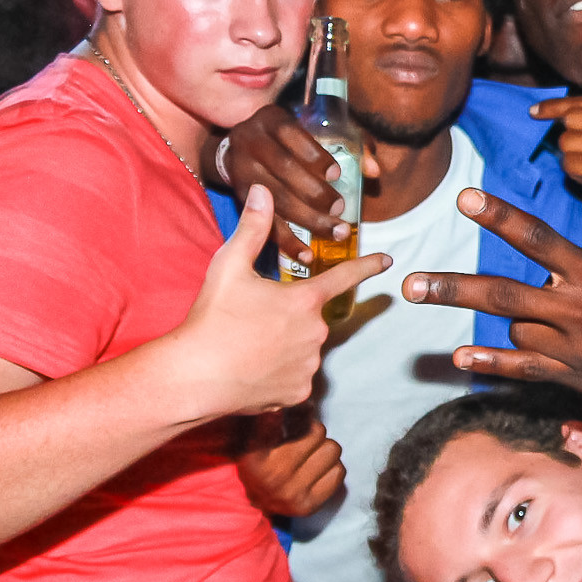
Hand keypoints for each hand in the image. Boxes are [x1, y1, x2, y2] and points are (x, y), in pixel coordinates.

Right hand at [167, 185, 390, 418]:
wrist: (194, 377)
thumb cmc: (212, 319)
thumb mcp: (229, 266)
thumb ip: (252, 228)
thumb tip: (263, 190)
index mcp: (304, 300)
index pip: (344, 277)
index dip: (366, 266)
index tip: (387, 260)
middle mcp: (315, 332)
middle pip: (310, 317)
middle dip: (287, 316)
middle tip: (251, 321)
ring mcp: (309, 365)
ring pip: (301, 348)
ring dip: (282, 345)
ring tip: (247, 346)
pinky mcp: (298, 391)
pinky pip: (294, 376)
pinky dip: (277, 372)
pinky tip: (252, 369)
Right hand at [221, 103, 381, 264]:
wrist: (241, 147)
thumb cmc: (292, 139)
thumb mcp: (318, 129)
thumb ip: (351, 144)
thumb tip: (374, 171)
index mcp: (271, 120)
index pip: (290, 134)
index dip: (313, 156)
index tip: (336, 174)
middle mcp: (251, 142)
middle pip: (283, 169)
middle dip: (314, 192)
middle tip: (340, 209)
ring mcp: (242, 171)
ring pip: (274, 198)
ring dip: (307, 220)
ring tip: (335, 232)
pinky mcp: (240, 198)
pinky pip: (262, 223)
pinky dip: (286, 242)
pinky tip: (307, 255)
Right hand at [235, 412, 343, 516]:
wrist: (258, 503)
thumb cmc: (261, 460)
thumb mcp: (255, 436)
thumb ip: (274, 417)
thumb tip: (310, 404)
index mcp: (253, 455)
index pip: (279, 420)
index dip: (296, 412)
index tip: (300, 408)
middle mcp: (272, 475)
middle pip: (317, 431)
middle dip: (314, 433)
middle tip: (305, 440)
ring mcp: (291, 492)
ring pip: (332, 450)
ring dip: (325, 450)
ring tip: (312, 457)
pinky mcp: (308, 505)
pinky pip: (339, 472)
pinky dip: (332, 468)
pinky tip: (318, 472)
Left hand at [402, 189, 581, 398]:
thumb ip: (579, 269)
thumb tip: (537, 268)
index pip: (539, 239)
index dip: (500, 216)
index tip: (463, 198)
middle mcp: (581, 311)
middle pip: (503, 296)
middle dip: (452, 289)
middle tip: (408, 285)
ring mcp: (576, 349)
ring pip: (514, 332)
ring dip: (511, 322)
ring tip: (541, 318)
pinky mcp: (576, 377)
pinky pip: (523, 370)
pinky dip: (490, 364)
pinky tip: (460, 359)